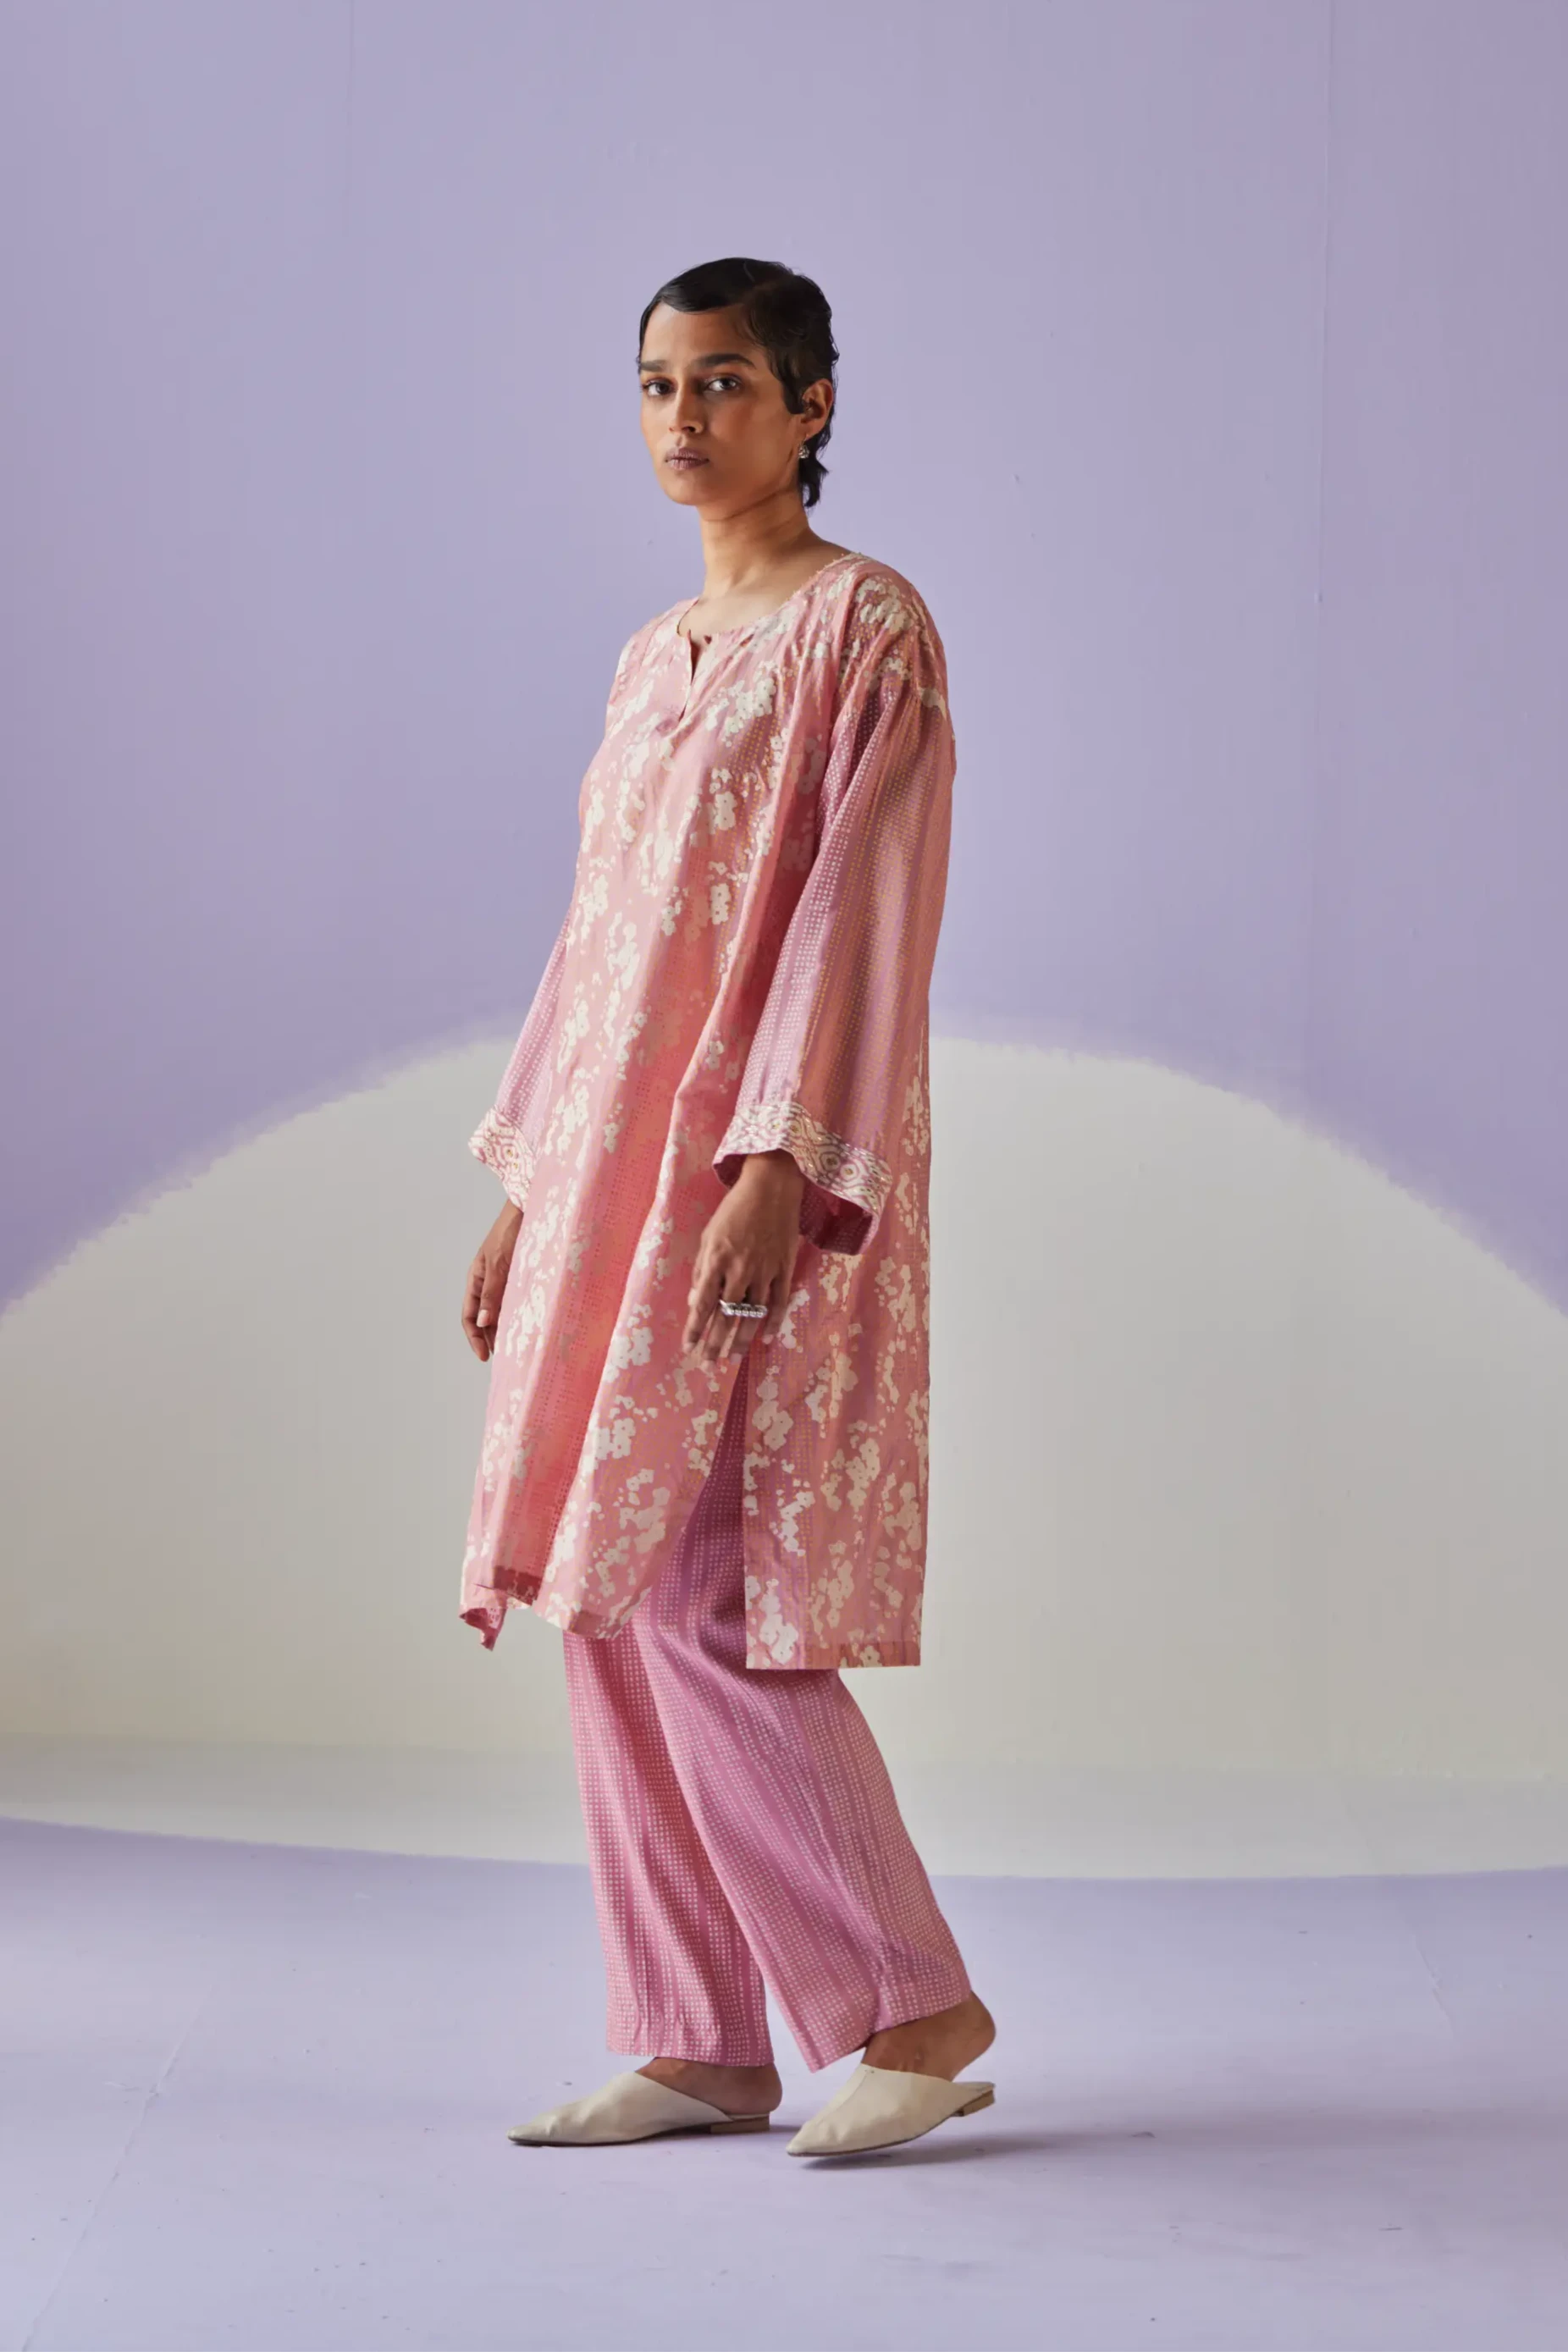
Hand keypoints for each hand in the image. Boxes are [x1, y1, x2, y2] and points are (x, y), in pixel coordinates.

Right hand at [462, 1201, 522, 1361]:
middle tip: (503, 1357)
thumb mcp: (499, 1264)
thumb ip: (492, 1293)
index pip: (468, 1315)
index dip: (474, 1337)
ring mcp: (503, 1280)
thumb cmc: (510, 1231)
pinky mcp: (519, 1276)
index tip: (485, 1356)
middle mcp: (487, 1282)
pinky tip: (525, 1326)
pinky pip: (514, 1301)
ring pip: (499, 1311)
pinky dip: (516, 1315)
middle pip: (483, 1317)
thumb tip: (482, 1322)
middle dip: (489, 1338)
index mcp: (475, 1279)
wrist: (529, 1209)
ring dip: (503, 1329)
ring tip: (513, 1347)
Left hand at [683, 1151, 804, 1361]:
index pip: (703, 1305)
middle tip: (708, 1364)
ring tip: (733, 1357)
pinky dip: (773, 1323)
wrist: (771, 1187)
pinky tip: (766, 1339)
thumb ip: (702, 1271)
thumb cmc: (733, 1209)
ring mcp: (765, 1271)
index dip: (695, 1329)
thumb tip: (696, 1303)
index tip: (688, 1348)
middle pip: (727, 1316)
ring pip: (753, 1315)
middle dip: (715, 1343)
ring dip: (741, 1339)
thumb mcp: (709, 1235)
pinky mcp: (784, 1268)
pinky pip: (779, 1302)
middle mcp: (740, 1270)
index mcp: (717, 1260)